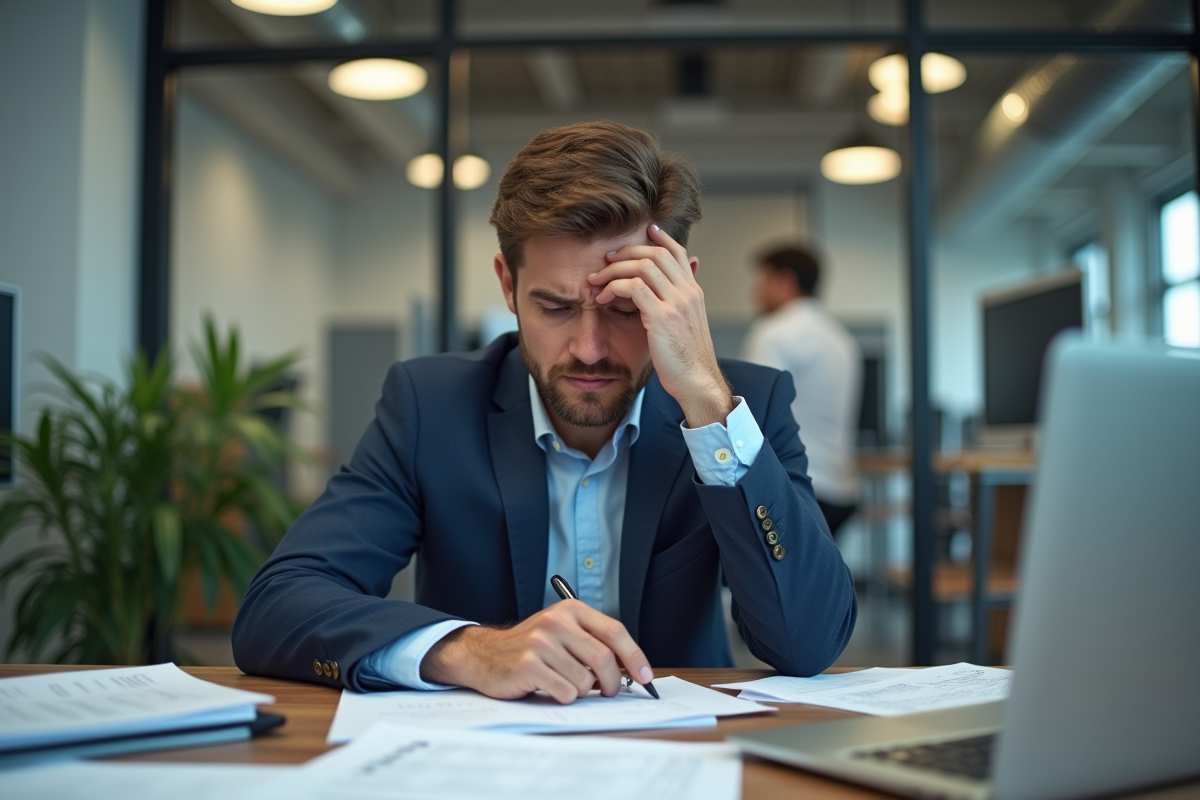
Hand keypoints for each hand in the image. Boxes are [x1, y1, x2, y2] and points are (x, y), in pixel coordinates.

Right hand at [420, 600, 654, 703]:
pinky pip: (565, 692)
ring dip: (579, 690)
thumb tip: (629, 669)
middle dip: (612, 683)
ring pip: (585, 681)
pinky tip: (549, 688)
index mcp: (571, 610)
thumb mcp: (562, 633)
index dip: (634, 656)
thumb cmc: (531, 647)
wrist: (485, 654)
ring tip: (562, 682)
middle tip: (607, 691)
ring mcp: (541, 642)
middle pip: (603, 659)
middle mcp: (556, 622)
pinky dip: (563, 697)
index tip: (645, 676)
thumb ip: (593, 643)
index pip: (615, 631)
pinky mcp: (528, 665)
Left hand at [589, 224, 732, 427]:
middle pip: (655, 254)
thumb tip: (671, 290)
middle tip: (606, 259)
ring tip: (597, 280)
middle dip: (626, 252)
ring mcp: (677, 303)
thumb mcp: (687, 324)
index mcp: (694, 292)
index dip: (659, 238)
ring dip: (614, 269)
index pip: (677, 252)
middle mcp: (688, 293)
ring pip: (643, 266)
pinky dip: (613, 288)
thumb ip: (679, 303)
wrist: (698, 382)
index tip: (643, 230)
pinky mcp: (662, 317)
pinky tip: (602, 298)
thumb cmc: (687, 358)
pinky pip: (633, 289)